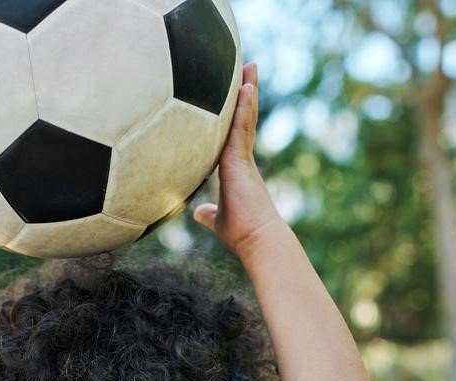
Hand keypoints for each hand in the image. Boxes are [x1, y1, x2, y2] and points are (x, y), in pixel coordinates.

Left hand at [193, 63, 284, 258]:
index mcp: (235, 169)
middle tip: (248, 70)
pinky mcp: (241, 161)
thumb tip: (199, 212)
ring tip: (250, 66)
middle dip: (245, 95)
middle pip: (243, 120)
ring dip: (247, 92)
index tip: (237, 96)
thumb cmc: (240, 232)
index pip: (233, 135)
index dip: (235, 115)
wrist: (256, 239)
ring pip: (246, 118)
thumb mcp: (217, 219)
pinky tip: (245, 88)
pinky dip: (243, 108)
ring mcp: (243, 158)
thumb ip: (208, 213)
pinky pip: (242, 128)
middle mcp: (241, 159)